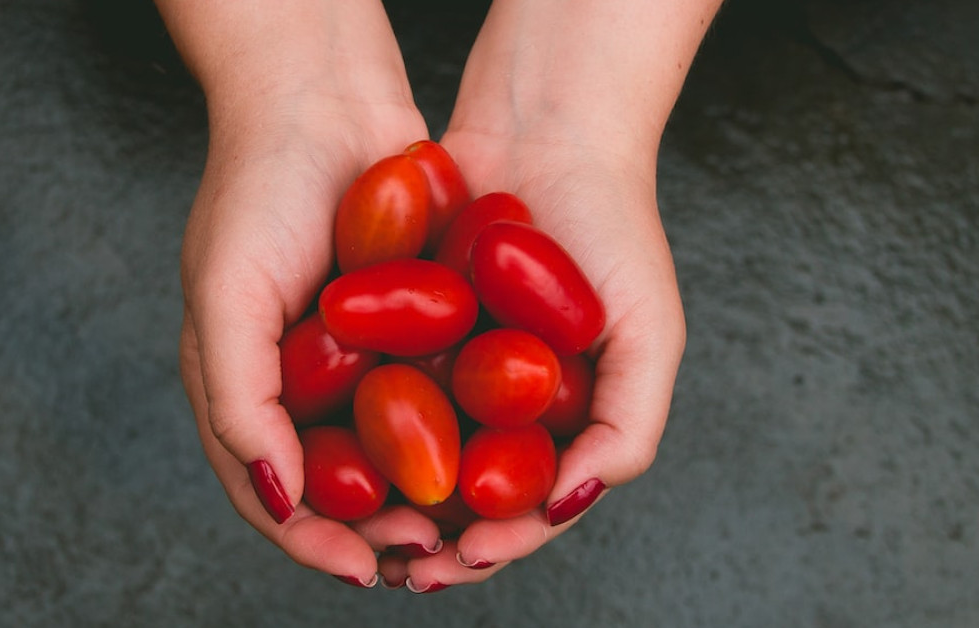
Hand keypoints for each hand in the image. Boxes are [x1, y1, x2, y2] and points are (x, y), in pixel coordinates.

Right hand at [162, 0, 439, 585]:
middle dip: (379, 531)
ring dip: (422, 495)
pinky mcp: (404, 324)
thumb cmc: (256, 190)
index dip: (313, 541)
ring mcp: (353, 354)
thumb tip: (279, 497)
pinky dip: (452, 431)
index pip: (273, 493)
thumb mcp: (225, 295)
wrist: (323, 98)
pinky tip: (487, 455)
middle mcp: (298, 380)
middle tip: (429, 552)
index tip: (364, 569)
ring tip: (463, 524)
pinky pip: (429, 393)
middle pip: (338, 485)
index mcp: (243, 386)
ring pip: (391, 451)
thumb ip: (238, 400)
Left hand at [387, 0, 718, 589]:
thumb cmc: (614, 227)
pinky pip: (375, 386)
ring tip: (358, 524)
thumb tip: (569, 505)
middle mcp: (503, 401)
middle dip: (429, 538)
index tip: (463, 557)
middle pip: (460, 493)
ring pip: (409, 453)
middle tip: (398, 562)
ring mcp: (452, 365)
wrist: (547, 128)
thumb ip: (630, 426)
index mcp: (563, 418)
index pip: (528, 506)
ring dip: (385, 497)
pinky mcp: (403, 327)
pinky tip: (329, 447)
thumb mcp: (649, 332)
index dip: (497, 544)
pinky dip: (355, 423)